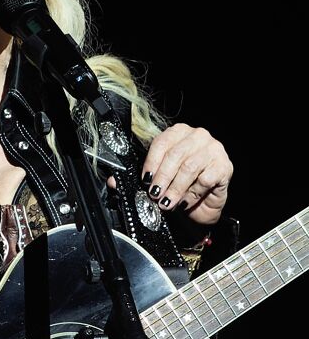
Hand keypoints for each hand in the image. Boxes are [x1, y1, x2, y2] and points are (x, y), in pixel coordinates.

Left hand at [108, 123, 232, 225]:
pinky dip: (192, 193)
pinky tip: (185, 202)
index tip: (144, 180)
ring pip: (190, 167)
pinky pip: (205, 179)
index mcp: (178, 133)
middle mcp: (197, 136)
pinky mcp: (224, 166)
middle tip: (154, 195)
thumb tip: (113, 181)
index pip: (161, 142)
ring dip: (175, 188)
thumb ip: (138, 178)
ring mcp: (213, 149)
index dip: (151, 163)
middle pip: (175, 154)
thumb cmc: (180, 188)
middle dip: (162, 178)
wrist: (203, 206)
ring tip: (166, 203)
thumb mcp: (157, 181)